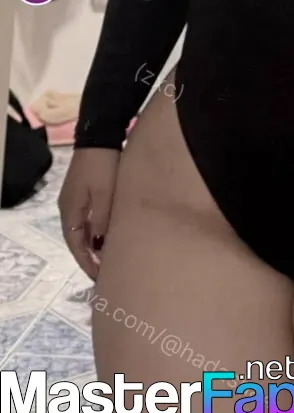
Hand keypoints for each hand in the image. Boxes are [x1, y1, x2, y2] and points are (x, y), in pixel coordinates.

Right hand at [58, 148, 119, 278]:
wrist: (99, 135)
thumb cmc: (103, 165)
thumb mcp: (105, 194)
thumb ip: (102, 220)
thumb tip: (99, 244)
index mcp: (70, 210)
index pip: (75, 244)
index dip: (86, 261)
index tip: (98, 277)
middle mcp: (67, 207)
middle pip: (76, 238)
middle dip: (88, 256)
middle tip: (103, 273)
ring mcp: (74, 198)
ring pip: (81, 228)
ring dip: (91, 244)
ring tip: (106, 258)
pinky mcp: (83, 191)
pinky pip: (86, 218)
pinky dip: (94, 230)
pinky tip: (106, 235)